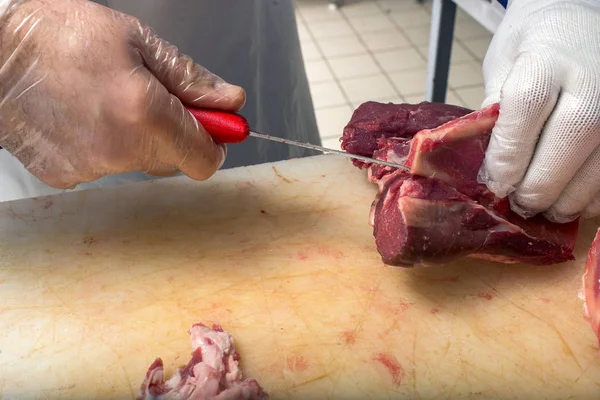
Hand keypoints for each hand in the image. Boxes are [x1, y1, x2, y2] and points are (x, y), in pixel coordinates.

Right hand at [0, 0, 244, 188]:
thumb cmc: (57, 35)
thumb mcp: (136, 40)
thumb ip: (190, 79)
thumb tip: (230, 102)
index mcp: (143, 113)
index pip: (205, 160)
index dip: (214, 142)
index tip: (210, 125)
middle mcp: (120, 150)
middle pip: (174, 161)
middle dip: (174, 132)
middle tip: (151, 96)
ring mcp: (90, 168)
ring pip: (139, 162)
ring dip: (138, 136)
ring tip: (108, 99)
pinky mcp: (66, 176)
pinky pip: (106, 165)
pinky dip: (105, 144)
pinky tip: (84, 115)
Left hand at [479, 0, 599, 222]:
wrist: (578, 25)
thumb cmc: (534, 47)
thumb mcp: (502, 67)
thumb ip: (494, 112)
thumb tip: (489, 166)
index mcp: (546, 60)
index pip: (526, 111)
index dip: (509, 157)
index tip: (496, 185)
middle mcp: (591, 78)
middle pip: (569, 139)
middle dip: (540, 185)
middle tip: (520, 205)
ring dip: (570, 197)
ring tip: (546, 209)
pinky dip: (596, 194)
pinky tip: (575, 200)